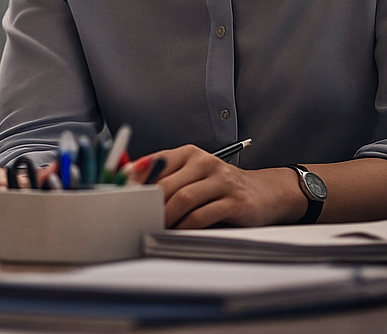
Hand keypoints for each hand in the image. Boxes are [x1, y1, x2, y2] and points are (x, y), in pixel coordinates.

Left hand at [129, 145, 302, 227]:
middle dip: (147, 203)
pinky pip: (202, 215)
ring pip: (183, 199)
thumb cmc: (221, 186)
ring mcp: (222, 182)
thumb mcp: (193, 175)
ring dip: (165, 217)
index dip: (135, 181)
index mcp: (189, 153)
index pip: (155, 163)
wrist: (266, 192)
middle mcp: (205, 163)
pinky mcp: (235, 202)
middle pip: (166, 183)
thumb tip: (128, 187)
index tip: (120, 196)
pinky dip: (185, 226)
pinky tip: (178, 232)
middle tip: (135, 218)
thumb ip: (166, 178)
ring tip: (155, 227)